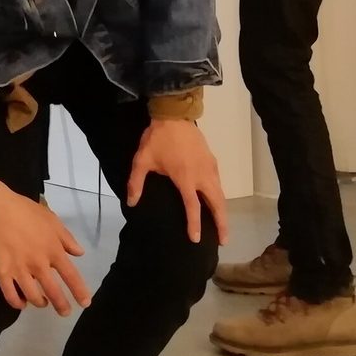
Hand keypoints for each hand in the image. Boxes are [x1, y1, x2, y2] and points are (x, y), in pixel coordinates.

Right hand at [0, 168, 91, 313]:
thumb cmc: (23, 210)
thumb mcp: (50, 219)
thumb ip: (66, 237)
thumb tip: (79, 253)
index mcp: (53, 250)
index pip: (71, 276)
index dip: (79, 291)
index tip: (85, 303)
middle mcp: (38, 264)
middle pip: (53, 291)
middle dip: (61, 305)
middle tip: (64, 313)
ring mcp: (19, 270)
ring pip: (33, 297)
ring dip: (40, 303)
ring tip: (42, 303)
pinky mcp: (1, 273)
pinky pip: (11, 295)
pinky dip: (17, 303)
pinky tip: (21, 304)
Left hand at [126, 119, 229, 245]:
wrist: (174, 114)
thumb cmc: (157, 139)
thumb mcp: (142, 161)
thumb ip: (136, 183)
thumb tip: (131, 203)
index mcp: (185, 178)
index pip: (193, 207)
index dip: (194, 224)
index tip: (195, 239)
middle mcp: (202, 175)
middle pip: (216, 203)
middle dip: (221, 223)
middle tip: (223, 241)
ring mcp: (209, 167)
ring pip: (221, 193)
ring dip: (223, 210)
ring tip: (222, 225)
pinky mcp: (212, 160)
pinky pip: (219, 183)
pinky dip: (220, 196)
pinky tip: (216, 201)